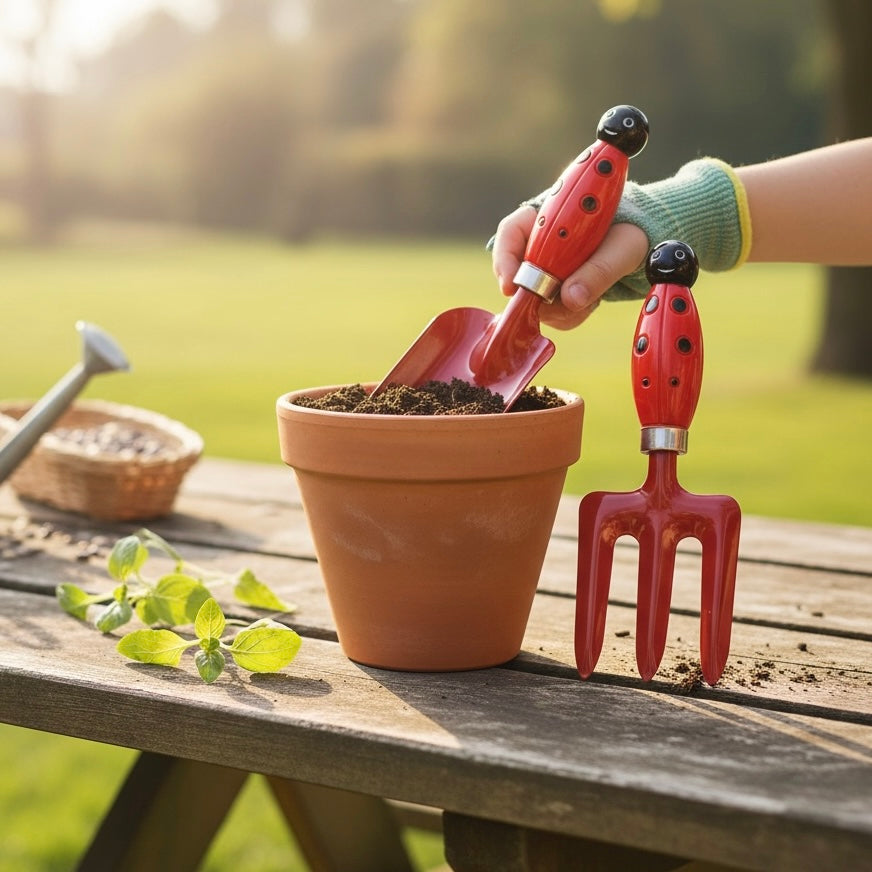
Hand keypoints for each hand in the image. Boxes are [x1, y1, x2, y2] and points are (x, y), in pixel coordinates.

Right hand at [491, 205, 648, 329]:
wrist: (643, 243)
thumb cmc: (631, 231)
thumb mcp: (623, 245)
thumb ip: (599, 270)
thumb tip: (570, 298)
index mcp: (547, 216)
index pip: (511, 233)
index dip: (505, 260)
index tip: (511, 286)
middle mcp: (539, 244)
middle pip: (517, 274)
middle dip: (538, 293)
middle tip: (562, 300)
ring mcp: (544, 271)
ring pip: (533, 299)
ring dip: (560, 308)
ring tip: (592, 296)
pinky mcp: (553, 293)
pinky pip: (550, 313)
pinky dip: (570, 314)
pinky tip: (591, 301)